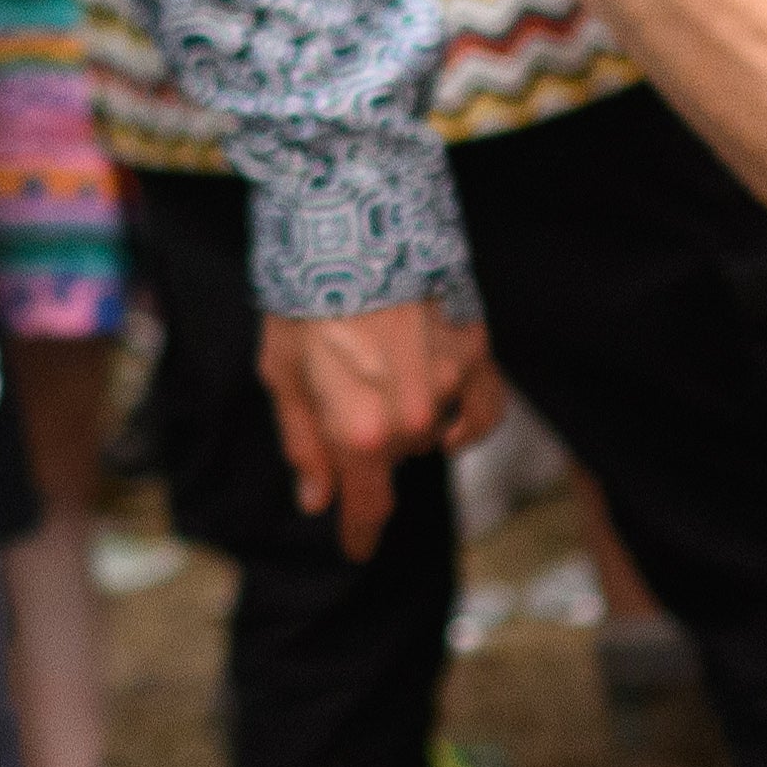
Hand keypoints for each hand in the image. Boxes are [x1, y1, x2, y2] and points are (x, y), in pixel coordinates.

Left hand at [257, 303, 493, 555]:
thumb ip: (305, 443)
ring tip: (380, 380)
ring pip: (435, 435)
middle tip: (341, 395)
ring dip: (410, 424)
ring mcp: (451, 383)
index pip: (368, 504)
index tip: (356, 548)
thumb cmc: (302, 295)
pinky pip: (484, 408)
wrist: (348, 218)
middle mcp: (413, 415)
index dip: (360, 532)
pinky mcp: (475, 348)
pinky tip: (446, 416)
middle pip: (395, 462)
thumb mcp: (282, 372)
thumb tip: (317, 500)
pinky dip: (467, 419)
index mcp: (358, 428)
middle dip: (369, 447)